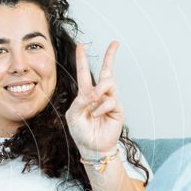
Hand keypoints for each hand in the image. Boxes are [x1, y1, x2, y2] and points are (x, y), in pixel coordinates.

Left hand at [66, 40, 124, 156]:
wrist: (92, 147)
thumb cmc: (80, 132)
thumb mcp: (73, 115)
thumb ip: (80, 101)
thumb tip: (94, 92)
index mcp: (85, 94)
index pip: (84, 74)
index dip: (82, 59)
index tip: (81, 45)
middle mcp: (98, 95)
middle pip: (106, 71)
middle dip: (110, 55)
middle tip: (115, 43)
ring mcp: (109, 100)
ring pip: (108, 84)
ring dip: (99, 91)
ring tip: (94, 103)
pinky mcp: (117, 108)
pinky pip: (110, 100)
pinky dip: (101, 107)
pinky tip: (97, 115)